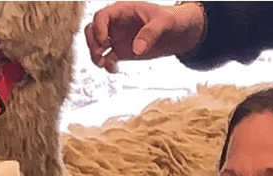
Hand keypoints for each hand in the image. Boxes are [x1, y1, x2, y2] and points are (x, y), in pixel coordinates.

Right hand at [84, 1, 205, 72]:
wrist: (179, 32)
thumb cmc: (172, 20)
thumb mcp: (164, 22)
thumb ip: (151, 32)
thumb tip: (137, 49)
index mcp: (123, 10)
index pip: (102, 16)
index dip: (99, 28)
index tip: (105, 41)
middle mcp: (116, 23)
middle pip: (92, 30)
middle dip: (92, 42)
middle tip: (100, 55)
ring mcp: (117, 37)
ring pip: (96, 44)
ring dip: (95, 55)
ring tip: (104, 64)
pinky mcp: (122, 51)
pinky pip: (107, 58)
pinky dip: (107, 65)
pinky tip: (114, 69)